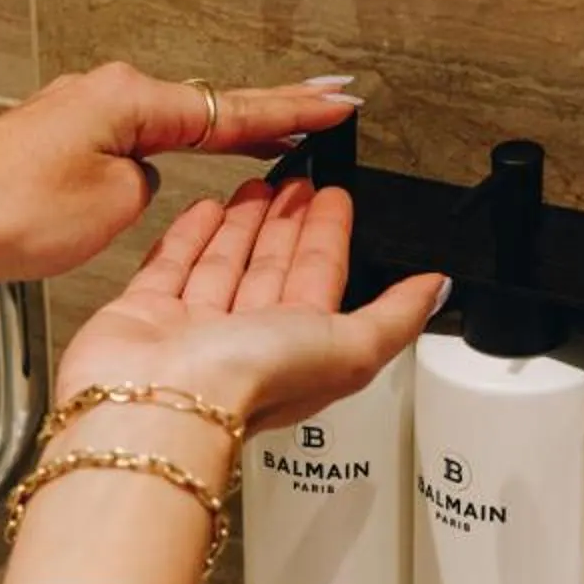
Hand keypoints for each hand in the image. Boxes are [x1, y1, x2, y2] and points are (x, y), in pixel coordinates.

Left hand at [0, 63, 359, 290]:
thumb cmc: (4, 213)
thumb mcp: (110, 205)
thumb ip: (146, 183)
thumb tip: (144, 176)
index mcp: (129, 100)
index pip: (231, 110)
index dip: (291, 111)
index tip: (339, 103)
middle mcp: (104, 95)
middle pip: (206, 106)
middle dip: (268, 110)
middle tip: (327, 104)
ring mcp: (79, 116)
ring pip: (170, 121)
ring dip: (222, 128)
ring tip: (278, 130)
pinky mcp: (57, 144)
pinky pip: (135, 138)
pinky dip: (174, 143)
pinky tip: (190, 153)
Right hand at [54, 178, 444, 434]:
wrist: (159, 402)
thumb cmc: (249, 384)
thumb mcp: (349, 346)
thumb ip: (395, 316)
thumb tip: (438, 291)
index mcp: (297, 346)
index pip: (320, 277)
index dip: (329, 235)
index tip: (335, 197)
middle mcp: (246, 339)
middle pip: (273, 268)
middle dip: (287, 223)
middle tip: (297, 181)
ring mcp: (194, 328)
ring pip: (225, 265)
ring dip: (244, 225)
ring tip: (255, 184)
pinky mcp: (145, 316)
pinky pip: (172, 267)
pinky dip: (189, 237)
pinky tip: (204, 210)